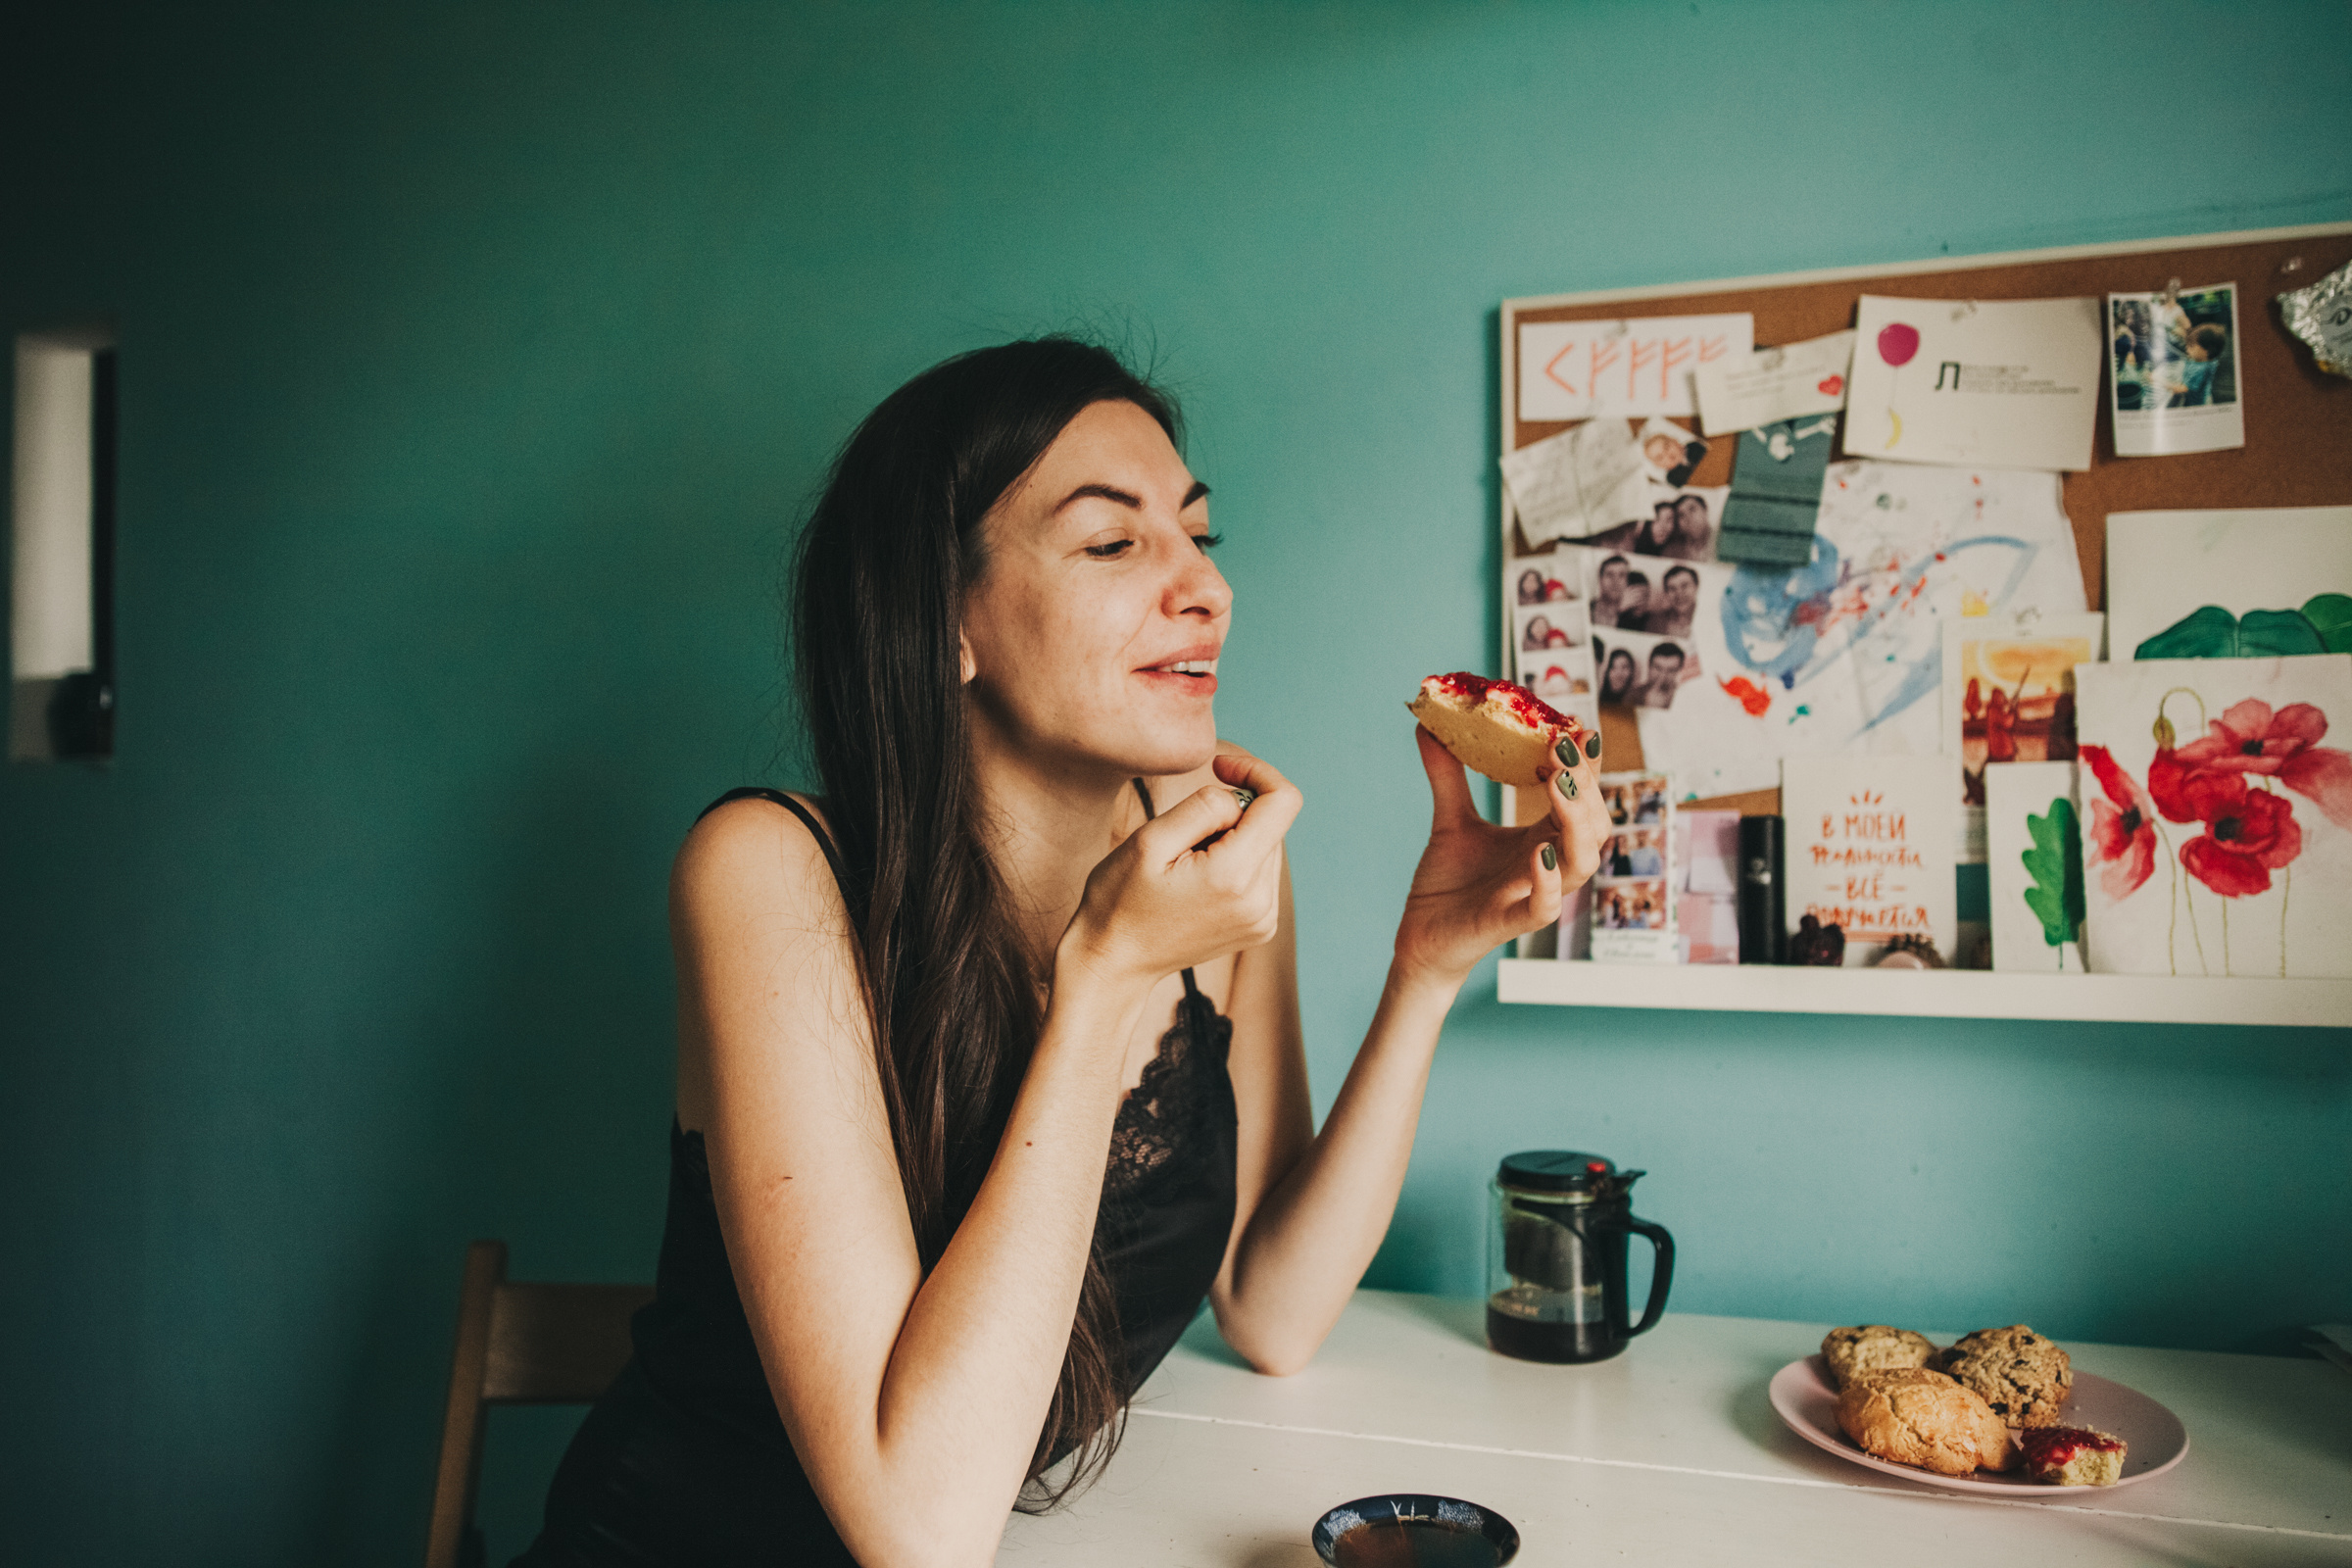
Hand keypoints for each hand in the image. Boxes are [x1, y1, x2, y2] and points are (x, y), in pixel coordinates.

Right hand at [1060, 750, 1301, 992]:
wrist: (1113, 962)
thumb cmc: (1120, 899)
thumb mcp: (1149, 841)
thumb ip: (1203, 807)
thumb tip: (1238, 798)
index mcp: (1235, 877)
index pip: (1283, 801)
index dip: (1255, 771)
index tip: (1220, 767)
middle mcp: (1261, 902)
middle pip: (1272, 822)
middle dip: (1234, 812)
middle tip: (1183, 834)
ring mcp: (1264, 918)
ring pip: (1267, 844)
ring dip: (1233, 837)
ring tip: (1187, 863)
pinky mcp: (1260, 926)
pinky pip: (1261, 871)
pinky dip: (1236, 861)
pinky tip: (1199, 880)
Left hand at [1393, 725, 1608, 987]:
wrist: (1421, 937)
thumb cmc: (1449, 883)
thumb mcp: (1451, 819)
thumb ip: (1446, 774)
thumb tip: (1428, 725)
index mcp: (1543, 837)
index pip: (1579, 798)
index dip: (1585, 766)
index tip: (1578, 728)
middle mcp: (1548, 864)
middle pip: (1592, 825)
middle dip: (1584, 785)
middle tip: (1563, 748)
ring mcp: (1532, 894)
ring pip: (1581, 863)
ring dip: (1575, 822)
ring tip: (1558, 785)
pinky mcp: (1509, 923)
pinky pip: (1544, 909)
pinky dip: (1548, 882)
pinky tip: (1540, 853)